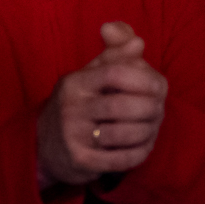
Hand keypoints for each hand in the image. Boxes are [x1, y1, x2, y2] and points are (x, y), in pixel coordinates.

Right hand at [36, 21, 167, 188]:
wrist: (44, 145)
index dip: (143, 78)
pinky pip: (119, 159)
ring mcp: (73, 136)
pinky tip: (144, 145)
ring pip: (122, 134)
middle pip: (121, 105)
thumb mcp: (89, 75)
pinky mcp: (80, 160)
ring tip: (154, 127)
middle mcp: (71, 107)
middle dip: (149, 108)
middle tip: (160, 110)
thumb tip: (138, 42)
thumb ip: (115, 55)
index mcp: (75, 82)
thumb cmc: (77, 105)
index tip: (160, 86)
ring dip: (147, 131)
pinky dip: (138, 152)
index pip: (114, 73)